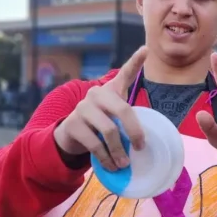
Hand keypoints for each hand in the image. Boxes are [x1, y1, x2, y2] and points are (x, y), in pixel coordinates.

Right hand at [54, 47, 146, 171]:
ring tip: (125, 164)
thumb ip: (127, 122)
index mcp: (111, 91)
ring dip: (119, 151)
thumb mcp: (115, 120)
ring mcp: (83, 107)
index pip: (125, 73)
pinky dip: (106, 158)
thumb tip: (143, 143)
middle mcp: (96, 94)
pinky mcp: (73, 124)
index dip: (135, 61)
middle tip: (141, 147)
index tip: (146, 50)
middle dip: (135, 131)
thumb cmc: (100, 126)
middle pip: (123, 110)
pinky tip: (111, 166)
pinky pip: (95, 143)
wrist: (70, 137)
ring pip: (109, 130)